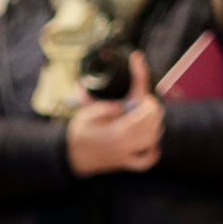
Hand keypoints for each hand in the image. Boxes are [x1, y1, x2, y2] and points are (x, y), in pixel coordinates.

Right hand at [67, 52, 162, 176]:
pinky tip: (151, 143)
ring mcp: (126, 154)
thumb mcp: (87, 115)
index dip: (141, 74)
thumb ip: (107, 107)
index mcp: (117, 128)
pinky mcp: (124, 163)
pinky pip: (146, 161)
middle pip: (153, 117)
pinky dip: (153, 152)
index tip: (137, 60)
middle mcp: (125, 142)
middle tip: (141, 100)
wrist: (68, 158)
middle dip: (151, 104)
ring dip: (154, 123)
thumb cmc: (77, 134)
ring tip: (145, 117)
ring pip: (154, 136)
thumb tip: (125, 104)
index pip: (141, 99)